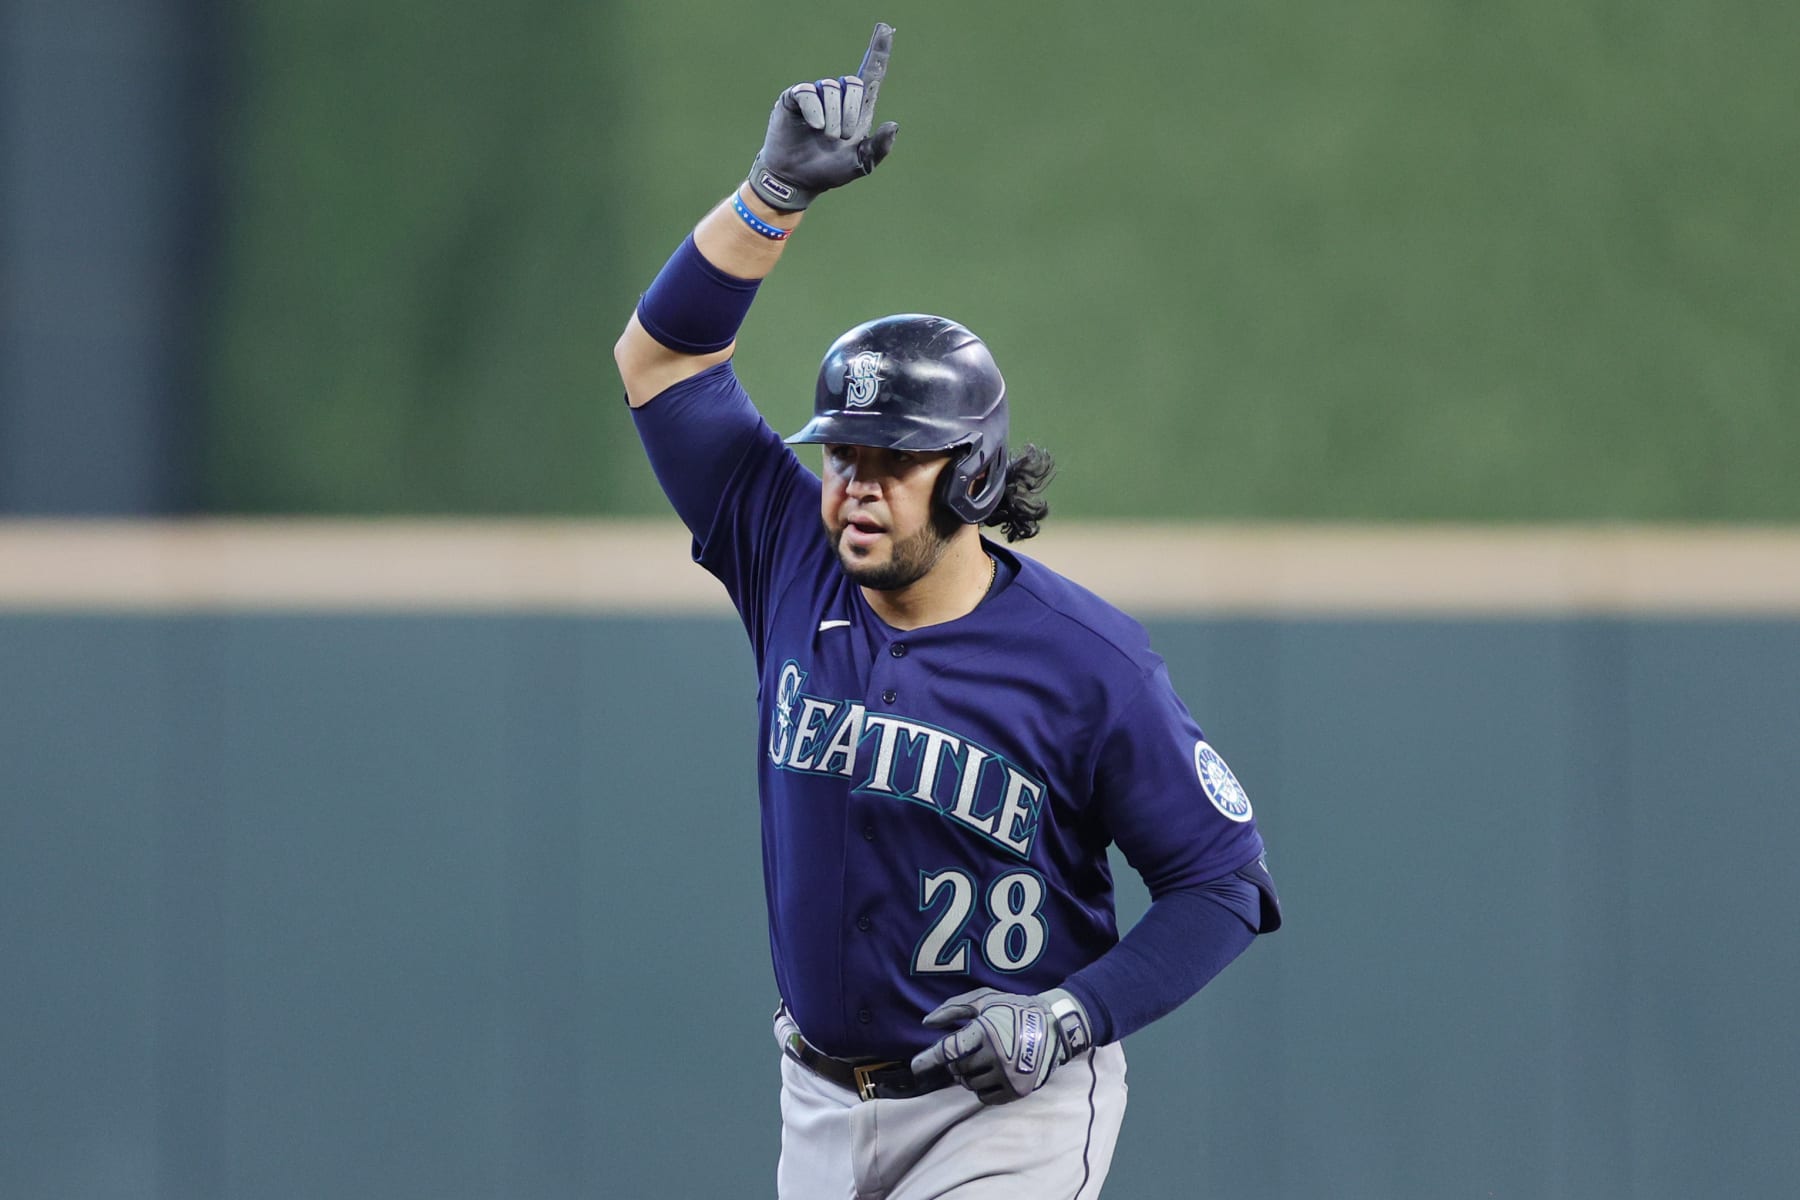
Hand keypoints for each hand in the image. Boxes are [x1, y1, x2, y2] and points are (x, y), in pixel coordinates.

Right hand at [747, 22, 899, 211]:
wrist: (797, 179)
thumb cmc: (829, 171)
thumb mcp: (861, 164)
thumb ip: (879, 148)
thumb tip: (894, 125)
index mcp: (858, 108)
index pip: (872, 72)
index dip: (879, 50)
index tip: (886, 28)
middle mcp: (837, 96)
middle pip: (854, 83)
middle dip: (852, 111)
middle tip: (843, 137)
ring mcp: (815, 95)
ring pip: (831, 88)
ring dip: (833, 116)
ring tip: (826, 136)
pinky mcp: (794, 98)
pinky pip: (808, 93)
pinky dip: (815, 111)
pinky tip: (815, 126)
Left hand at [908, 987, 1093, 1105]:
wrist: (1055, 1025)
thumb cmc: (1014, 1009)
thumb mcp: (985, 1000)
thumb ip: (953, 1009)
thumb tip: (926, 1023)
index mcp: (985, 1031)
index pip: (950, 1050)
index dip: (929, 1059)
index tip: (915, 1067)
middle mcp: (996, 1055)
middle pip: (958, 1070)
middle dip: (957, 1063)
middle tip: (968, 1054)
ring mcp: (1008, 1075)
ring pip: (970, 1085)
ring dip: (969, 1076)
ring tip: (982, 1062)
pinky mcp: (1017, 1090)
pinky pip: (985, 1098)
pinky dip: (982, 1089)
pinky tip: (991, 1075)